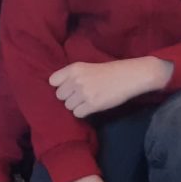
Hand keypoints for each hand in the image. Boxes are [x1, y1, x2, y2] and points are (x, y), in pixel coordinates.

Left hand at [51, 58, 169, 118]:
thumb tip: (58, 89)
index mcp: (74, 68)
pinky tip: (91, 106)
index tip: (68, 87)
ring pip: (68, 106)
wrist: (128, 76)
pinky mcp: (92, 104)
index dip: (60, 86)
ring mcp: (84, 93)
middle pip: (60, 96)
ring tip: (88, 100)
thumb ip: (71, 76)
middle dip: (69, 97)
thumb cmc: (108, 72)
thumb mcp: (86, 67)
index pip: (53, 81)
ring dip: (76, 105)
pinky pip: (77, 114)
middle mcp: (76, 80)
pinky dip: (83, 112)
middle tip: (81, 95)